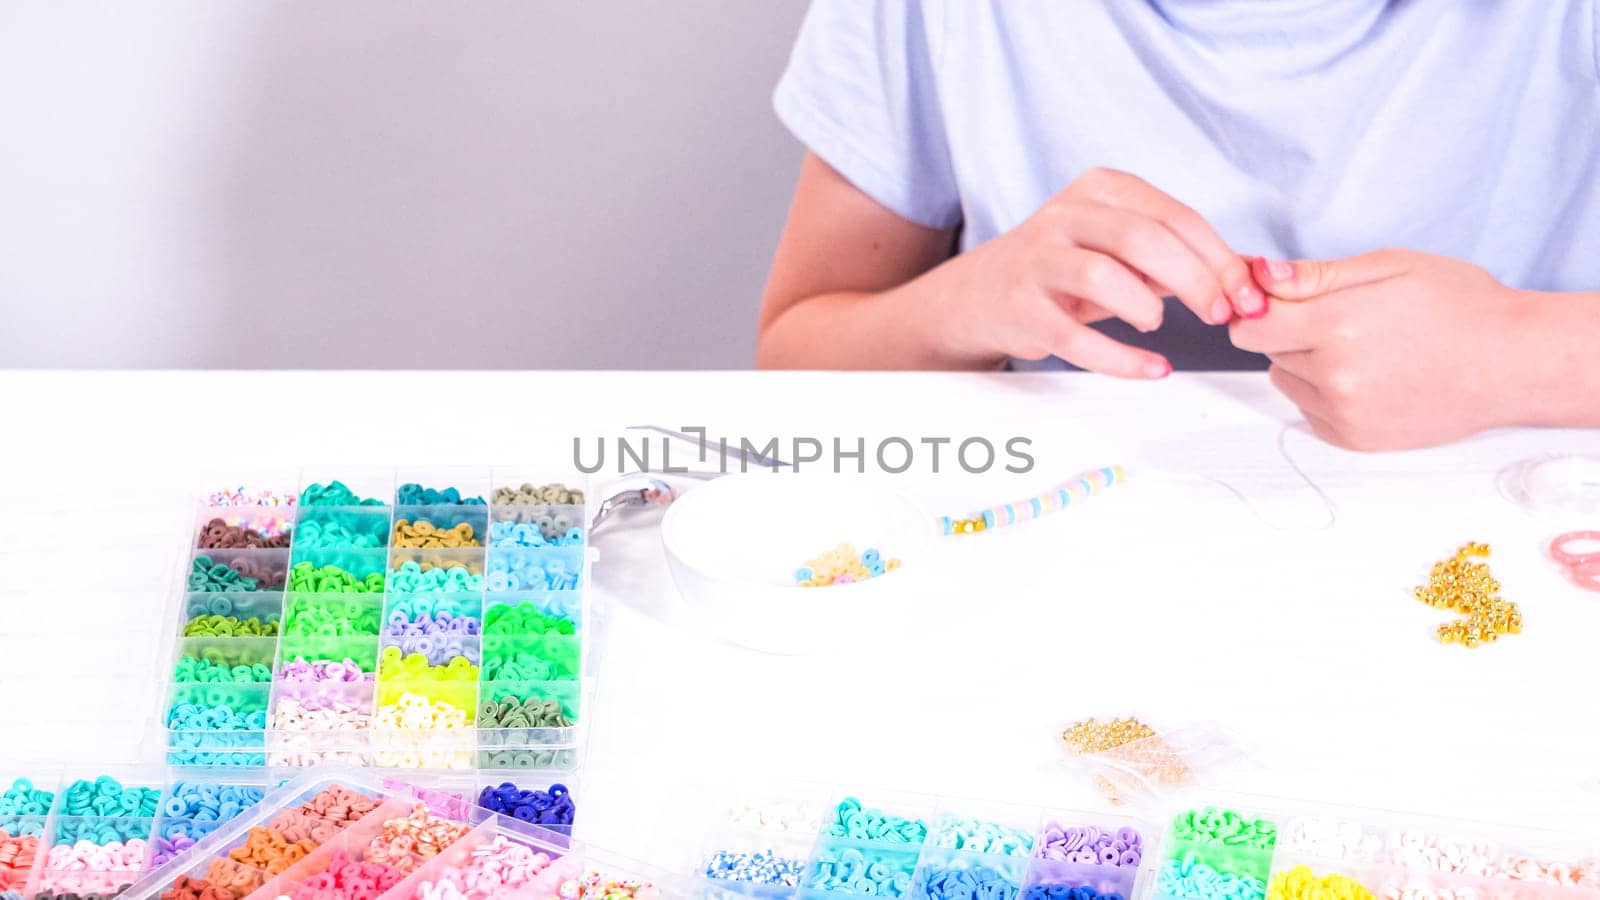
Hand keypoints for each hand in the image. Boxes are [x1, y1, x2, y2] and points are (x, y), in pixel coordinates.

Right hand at [943, 167, 1264, 376]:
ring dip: (1146, 306)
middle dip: (1194, 280)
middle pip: (1143, 240)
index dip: (1220, 258)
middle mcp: (1064, 215)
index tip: (1247, 295)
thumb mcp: (1123, 249)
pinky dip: (1121, 358)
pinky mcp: (1021, 307)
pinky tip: (1152, 368)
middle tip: (1219, 314)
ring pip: (1103, 276)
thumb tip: (1257, 277)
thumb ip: (1183, 257)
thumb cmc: (1069, 269)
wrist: (986, 292)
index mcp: (1101, 189)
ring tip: (1157, 323)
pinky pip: (1074, 336)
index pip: (1174, 217)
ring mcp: (1037, 260)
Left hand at [1231, 249, 1533, 450]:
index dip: (1258, 307)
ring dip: (1304, 362)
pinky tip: (1369, 374)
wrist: (1513, 361)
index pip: (1251, 326)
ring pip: (1285, 380)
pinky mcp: (1356, 438)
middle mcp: (1337, 376)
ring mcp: (1346, 412)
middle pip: (1268, 351)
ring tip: (1360, 346)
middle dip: (1290, 330)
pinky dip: (1323, 391)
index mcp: (1340, 325)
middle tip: (1342, 317)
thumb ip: (1316, 275)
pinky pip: (1308, 409)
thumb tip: (1258, 275)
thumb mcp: (1390, 266)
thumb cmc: (1459, 304)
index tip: (1278, 299)